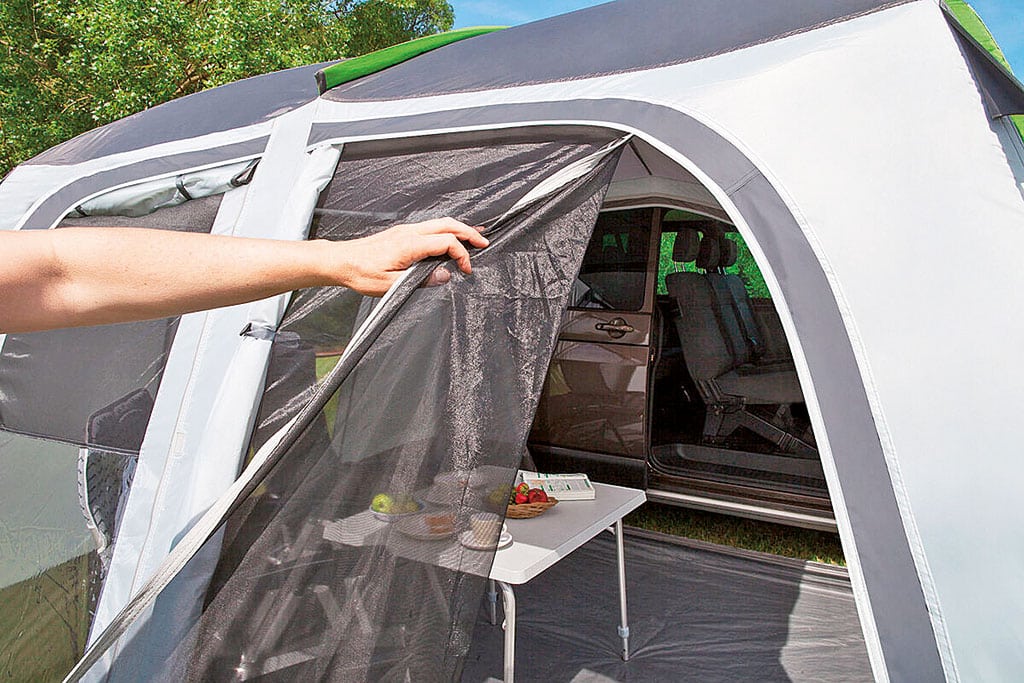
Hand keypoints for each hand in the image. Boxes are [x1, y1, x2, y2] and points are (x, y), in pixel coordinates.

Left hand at [327, 217, 487, 295]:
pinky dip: (446, 231)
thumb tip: (444, 275)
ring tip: (473, 238)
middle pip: (447, 223)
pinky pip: (430, 227)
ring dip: (458, 229)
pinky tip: (449, 240)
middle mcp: (409, 232)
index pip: (446, 241)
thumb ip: (421, 280)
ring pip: (439, 222)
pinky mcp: (401, 234)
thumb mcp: (391, 284)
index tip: (466, 269)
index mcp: (409, 244)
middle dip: (469, 231)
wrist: (341, 262)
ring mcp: (405, 230)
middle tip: (484, 242)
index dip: (462, 254)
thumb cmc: (361, 273)